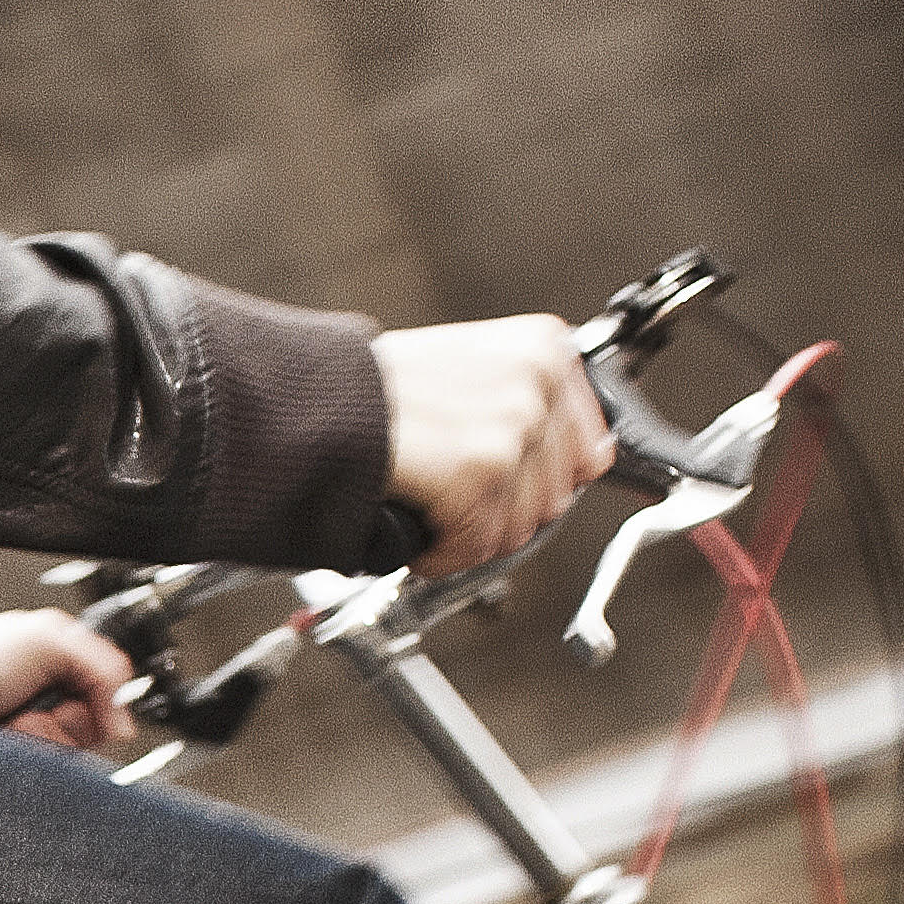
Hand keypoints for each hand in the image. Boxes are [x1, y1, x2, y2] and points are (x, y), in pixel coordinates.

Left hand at [0, 610, 136, 749]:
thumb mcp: (51, 639)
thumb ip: (102, 667)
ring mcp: (34, 727)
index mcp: (64, 664)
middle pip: (92, 730)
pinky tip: (6, 733)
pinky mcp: (16, 752)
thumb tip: (123, 721)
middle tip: (43, 708)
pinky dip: (25, 749)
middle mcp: (52, 697)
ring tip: (17, 720)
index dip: (103, 708)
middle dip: (69, 723)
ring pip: (67, 752)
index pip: (110, 698)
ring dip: (44, 735)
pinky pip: (41, 766)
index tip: (83, 705)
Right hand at [374, 315, 612, 573]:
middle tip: (455, 504)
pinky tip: (418, 532)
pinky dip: (443, 554)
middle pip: (556, 496)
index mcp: (544, 348)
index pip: (589, 447)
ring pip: (519, 528)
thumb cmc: (373, 391)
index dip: (538, 482)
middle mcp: (537, 380)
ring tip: (431, 514)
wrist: (314, 400)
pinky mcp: (480, 470)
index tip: (504, 490)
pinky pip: (479, 545)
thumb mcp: (471, 373)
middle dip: (502, 512)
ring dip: (470, 535)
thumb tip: (585, 461)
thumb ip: (528, 407)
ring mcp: (513, 425)